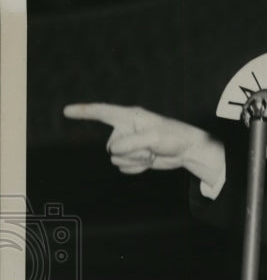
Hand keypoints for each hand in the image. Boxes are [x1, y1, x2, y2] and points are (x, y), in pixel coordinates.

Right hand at [63, 102, 223, 186]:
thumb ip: (130, 143)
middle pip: (111, 146)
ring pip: (116, 159)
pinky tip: (149, 161)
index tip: (66, 111)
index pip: (101, 112)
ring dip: (134, 161)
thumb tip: (114, 152)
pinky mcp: (133, 157)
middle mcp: (125, 129)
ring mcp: (128, 144)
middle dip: (129, 152)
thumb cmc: (173, 137)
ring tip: (151, 153)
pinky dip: (136, 168)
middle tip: (150, 148)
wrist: (187, 150)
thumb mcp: (153, 138)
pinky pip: (124, 168)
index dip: (83, 112)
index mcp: (128, 116)